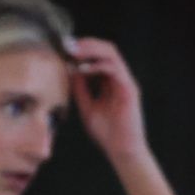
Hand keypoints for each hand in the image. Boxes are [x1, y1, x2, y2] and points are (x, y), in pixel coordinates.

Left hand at [67, 37, 148, 163]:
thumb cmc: (107, 133)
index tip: (64, 48)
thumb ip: (80, 88)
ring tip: (73, 51)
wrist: (122, 151)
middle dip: (86, 43)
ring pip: (112, 54)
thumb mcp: (86, 105)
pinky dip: (97, 65)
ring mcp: (126, 83)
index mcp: (111, 82)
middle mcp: (120, 79)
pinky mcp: (130, 90)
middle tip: (67, 44)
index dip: (83, 49)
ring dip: (91, 49)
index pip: (99, 55)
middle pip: (107, 49)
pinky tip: (82, 68)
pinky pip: (114, 69)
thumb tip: (69, 69)